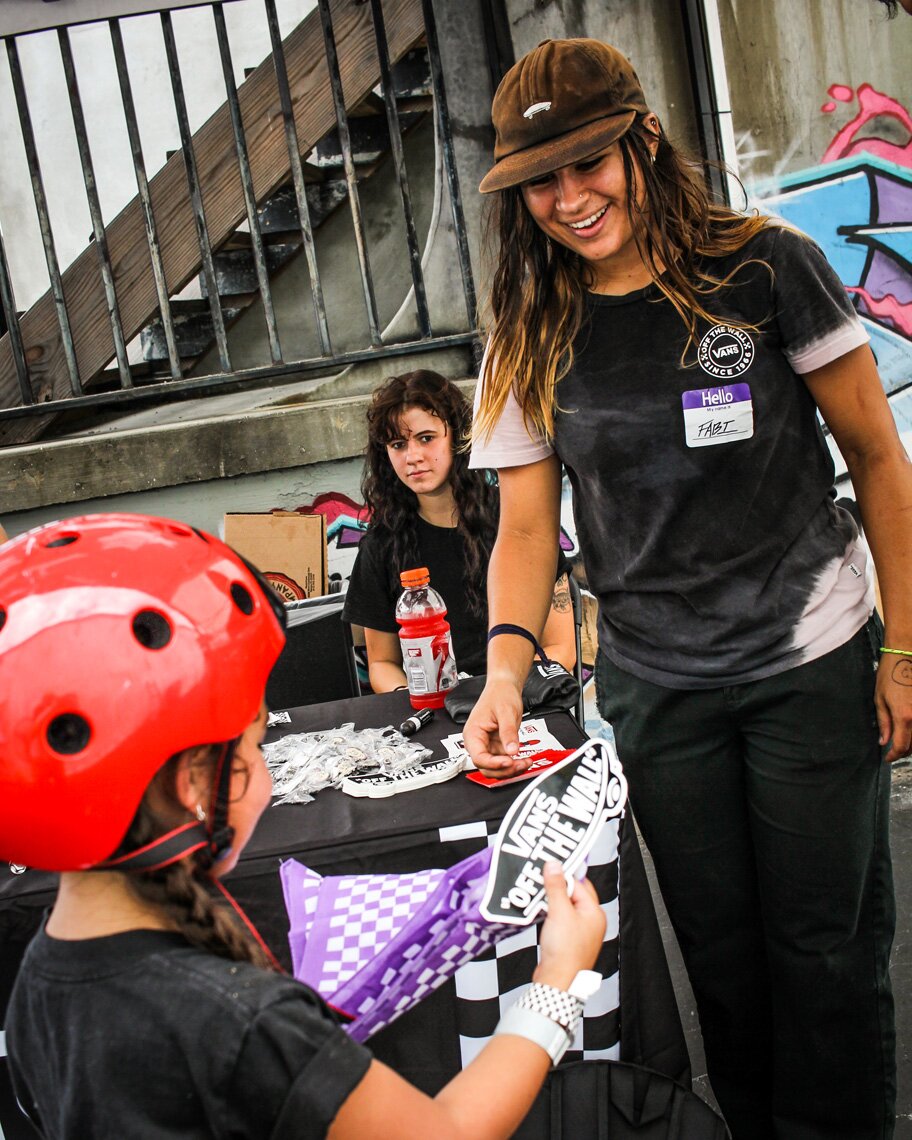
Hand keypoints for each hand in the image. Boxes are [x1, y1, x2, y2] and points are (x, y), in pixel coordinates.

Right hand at [462, 678, 526, 777]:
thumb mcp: (506, 712)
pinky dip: (514, 764)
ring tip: (525, 762)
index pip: (478, 757)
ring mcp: (488, 746)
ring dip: (510, 770)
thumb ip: (508, 732)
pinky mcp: (498, 747)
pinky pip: (504, 761)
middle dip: (504, 769)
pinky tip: (524, 760)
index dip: (493, 764)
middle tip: (521, 764)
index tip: (509, 762)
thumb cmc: (500, 694)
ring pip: (496, 768)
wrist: (504, 687)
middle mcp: (478, 742)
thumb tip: (512, 750)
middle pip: (486, 767)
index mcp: (473, 733)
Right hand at [534, 862, 605, 989]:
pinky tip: (539, 912)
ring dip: (551, 900)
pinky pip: (559, 919)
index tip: (549, 866)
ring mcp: (579, 932)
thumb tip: (554, 866)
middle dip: (557, 887)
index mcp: (595, 913)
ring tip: (537, 894)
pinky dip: (549, 913)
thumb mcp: (559, 912)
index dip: (564, 875)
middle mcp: (590, 922)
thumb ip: (556, 887)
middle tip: (541, 878)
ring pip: (565, 907)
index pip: (580, 884)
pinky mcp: (567, 941)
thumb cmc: (565, 953)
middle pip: (573, 895)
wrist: (558, 981)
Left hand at [875, 653, 911, 761]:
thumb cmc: (891, 673)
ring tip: (903, 742)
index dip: (894, 755)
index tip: (888, 758)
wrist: (907, 654)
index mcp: (904, 717)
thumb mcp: (880, 699)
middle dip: (904, 752)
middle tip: (894, 751)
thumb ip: (884, 723)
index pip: (901, 746)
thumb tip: (883, 741)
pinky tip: (911, 730)